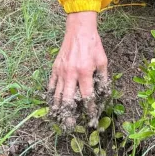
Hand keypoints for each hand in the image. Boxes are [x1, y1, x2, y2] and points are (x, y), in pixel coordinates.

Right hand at [48, 11, 107, 128]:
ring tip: (59, 119)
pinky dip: (51, 96)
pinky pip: (51, 85)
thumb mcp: (103, 60)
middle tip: (71, 125)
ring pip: (57, 95)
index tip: (91, 118)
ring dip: (58, 108)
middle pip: (68, 100)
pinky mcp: (55, 68)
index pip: (87, 96)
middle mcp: (71, 74)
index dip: (90, 109)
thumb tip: (103, 92)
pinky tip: (52, 104)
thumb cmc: (93, 45)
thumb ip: (103, 77)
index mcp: (84, 72)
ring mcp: (61, 71)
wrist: (79, 30)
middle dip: (70, 114)